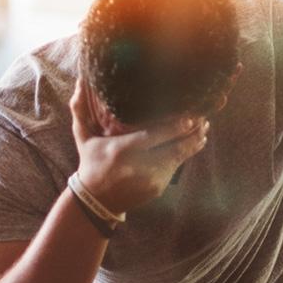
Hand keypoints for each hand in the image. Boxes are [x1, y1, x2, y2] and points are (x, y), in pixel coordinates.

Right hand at [70, 78, 209, 213]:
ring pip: (179, 159)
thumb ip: (80, 110)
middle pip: (174, 148)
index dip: (176, 127)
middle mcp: (139, 166)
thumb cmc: (91, 163)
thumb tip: (78, 81)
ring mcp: (150, 179)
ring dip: (193, 145)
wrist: (95, 201)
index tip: (192, 117)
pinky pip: (175, 169)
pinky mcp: (157, 188)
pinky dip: (184, 156)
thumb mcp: (84, 138)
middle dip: (192, 134)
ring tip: (204, 131)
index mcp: (123, 150)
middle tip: (204, 120)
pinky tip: (192, 144)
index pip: (155, 136)